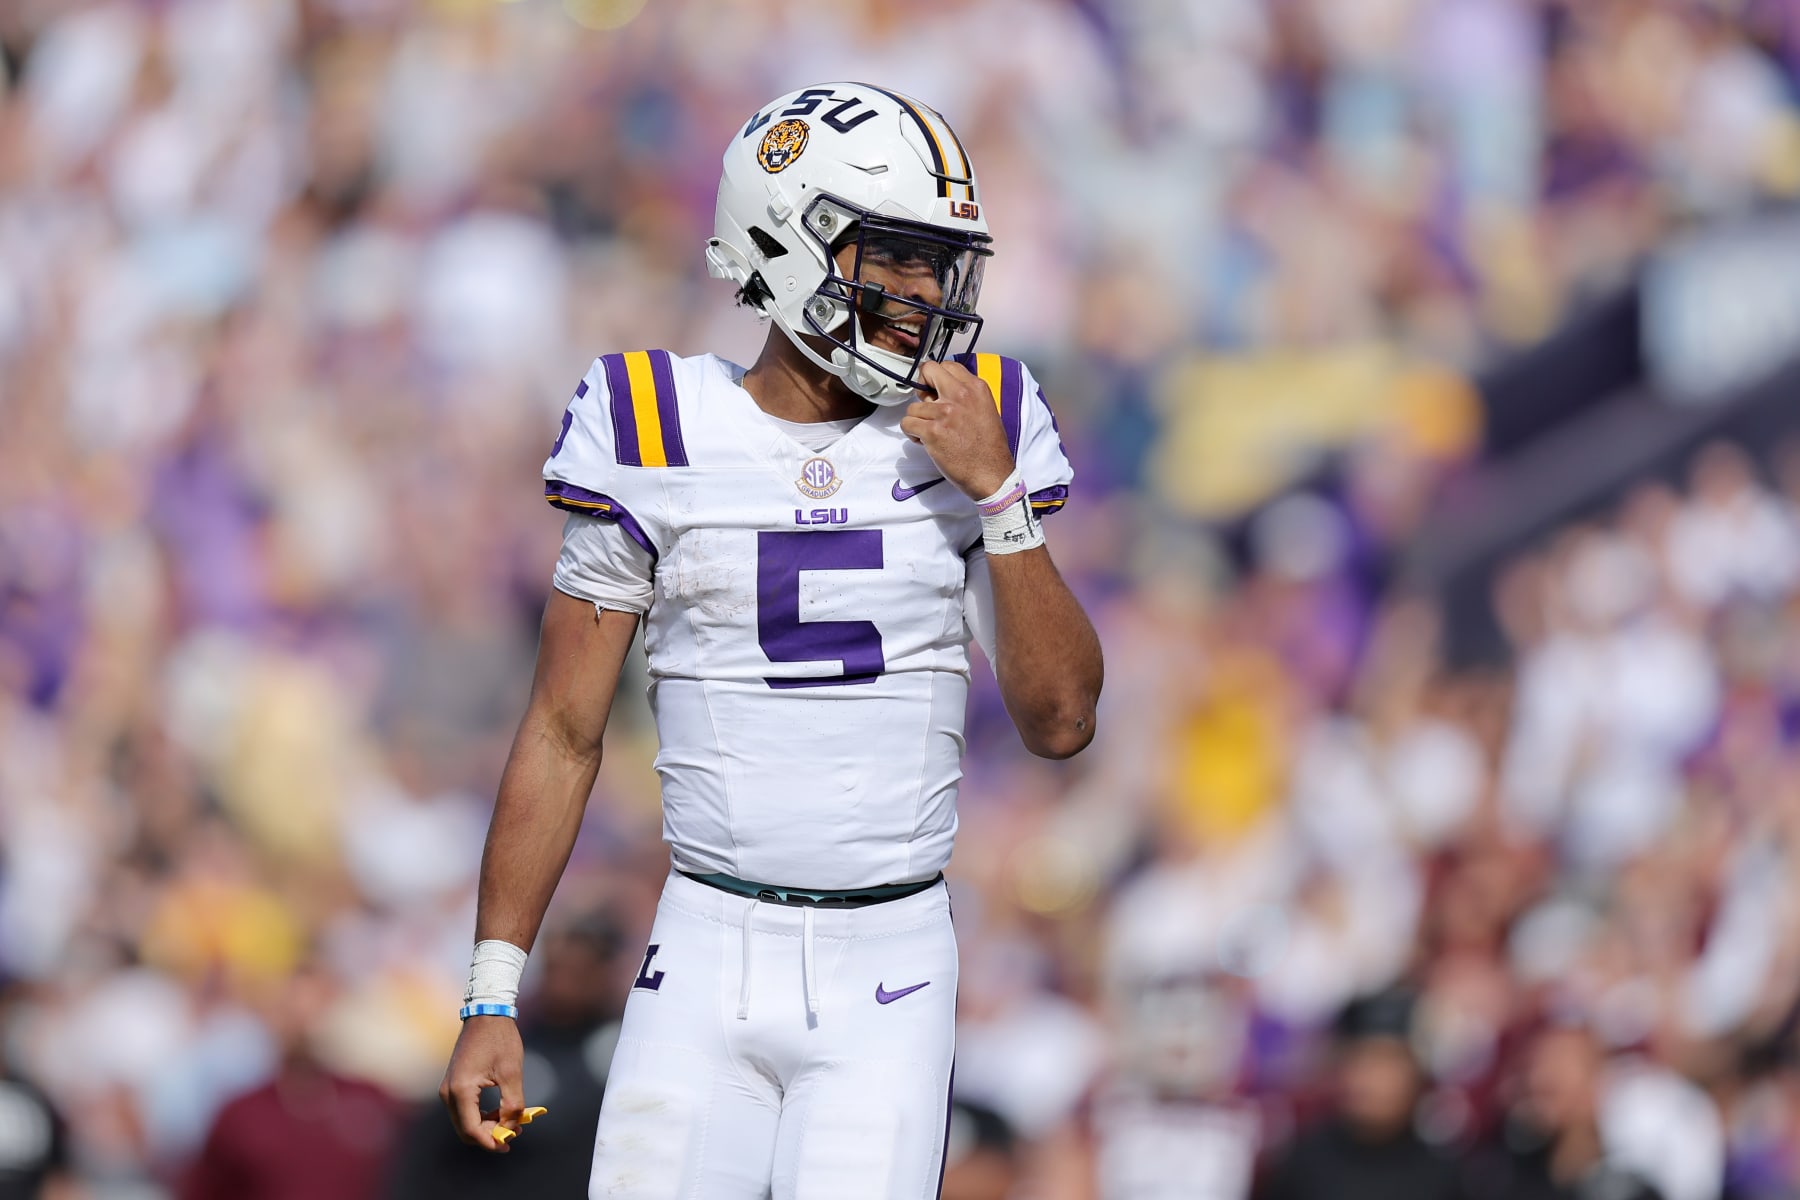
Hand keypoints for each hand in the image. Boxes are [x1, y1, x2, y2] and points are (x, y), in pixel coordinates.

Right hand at [440, 1016, 525, 1151]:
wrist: (486, 1013)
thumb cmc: (500, 1040)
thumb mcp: (512, 1073)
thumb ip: (512, 1104)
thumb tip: (511, 1127)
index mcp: (461, 1090)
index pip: (472, 1130)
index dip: (490, 1142)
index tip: (509, 1144)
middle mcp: (448, 1092)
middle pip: (465, 1130)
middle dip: (488, 1136)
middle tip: (513, 1133)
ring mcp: (447, 1088)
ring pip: (463, 1122)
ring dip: (485, 1126)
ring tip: (510, 1121)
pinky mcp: (452, 1084)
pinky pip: (463, 1110)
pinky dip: (479, 1116)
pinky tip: (499, 1111)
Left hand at [901, 359, 1015, 500]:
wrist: (991, 474)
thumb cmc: (989, 447)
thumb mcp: (986, 410)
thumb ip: (966, 396)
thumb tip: (940, 390)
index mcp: (976, 388)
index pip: (946, 365)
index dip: (936, 377)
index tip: (934, 389)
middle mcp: (960, 395)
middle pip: (928, 371)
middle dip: (922, 387)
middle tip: (927, 405)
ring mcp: (945, 412)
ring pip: (913, 406)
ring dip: (918, 420)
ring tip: (933, 433)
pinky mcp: (933, 431)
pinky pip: (907, 423)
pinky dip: (913, 434)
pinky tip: (926, 442)